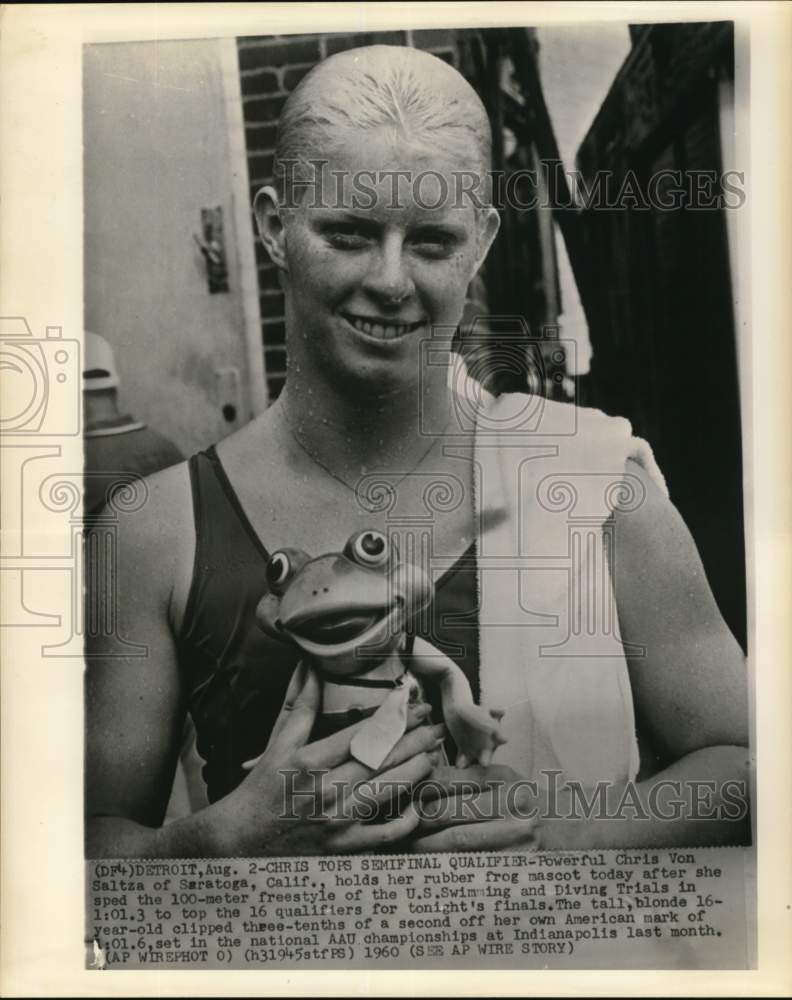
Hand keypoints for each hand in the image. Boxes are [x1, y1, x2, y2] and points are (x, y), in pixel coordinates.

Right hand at [214, 662, 445, 854]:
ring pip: (389, 790)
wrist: (239, 842)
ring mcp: (338, 822)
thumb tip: (310, 666)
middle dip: (415, 738)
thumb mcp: (276, 743)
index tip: (413, 704)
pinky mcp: (345, 848)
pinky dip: (406, 819)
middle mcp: (326, 790)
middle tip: (436, 724)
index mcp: (309, 761)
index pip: (361, 733)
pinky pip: (387, 834)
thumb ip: (299, 705)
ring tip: (433, 752)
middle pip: (382, 759)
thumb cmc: (260, 790)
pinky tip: (416, 803)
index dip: (393, 717)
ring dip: (416, 769)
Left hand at [410, 764, 589, 851]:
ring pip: (458, 843)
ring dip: (427, 847)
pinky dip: (449, 867)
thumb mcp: (502, 779)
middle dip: (419, 821)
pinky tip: (433, 867)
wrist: (568, 828)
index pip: (452, 781)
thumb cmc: (523, 800)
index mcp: (504, 779)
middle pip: (451, 813)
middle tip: (398, 826)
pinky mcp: (518, 864)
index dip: (422, 790)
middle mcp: (512, 805)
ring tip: (408, 848)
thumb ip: (466, 778)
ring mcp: (517, 838)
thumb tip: (420, 780)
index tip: (402, 799)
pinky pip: (474, 867)